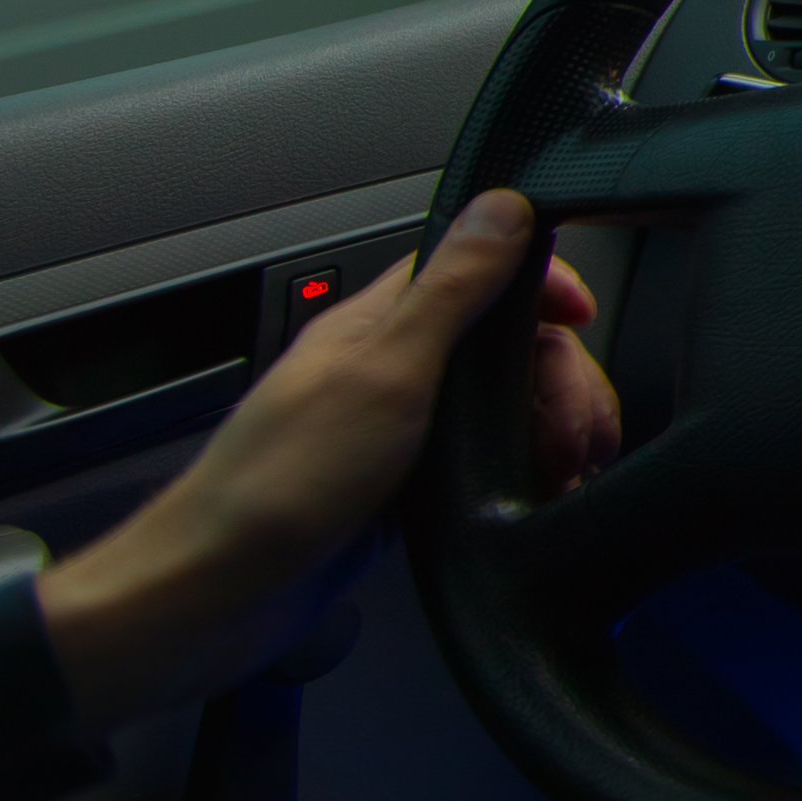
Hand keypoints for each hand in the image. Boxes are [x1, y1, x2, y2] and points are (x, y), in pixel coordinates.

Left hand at [33, 191, 617, 725]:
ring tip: (563, 471)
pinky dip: (520, 476)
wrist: (221, 594)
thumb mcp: (386, 373)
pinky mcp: (403, 488)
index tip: (580, 319)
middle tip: (572, 431)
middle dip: (557, 380)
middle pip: (504, 344)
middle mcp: (387, 370)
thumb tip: (501, 206)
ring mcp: (396, 430)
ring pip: (501, 407)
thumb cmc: (279, 486)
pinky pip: (484, 463)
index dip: (539, 285)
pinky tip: (532, 498)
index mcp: (375, 325)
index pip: (476, 268)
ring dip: (547, 431)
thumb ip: (451, 289)